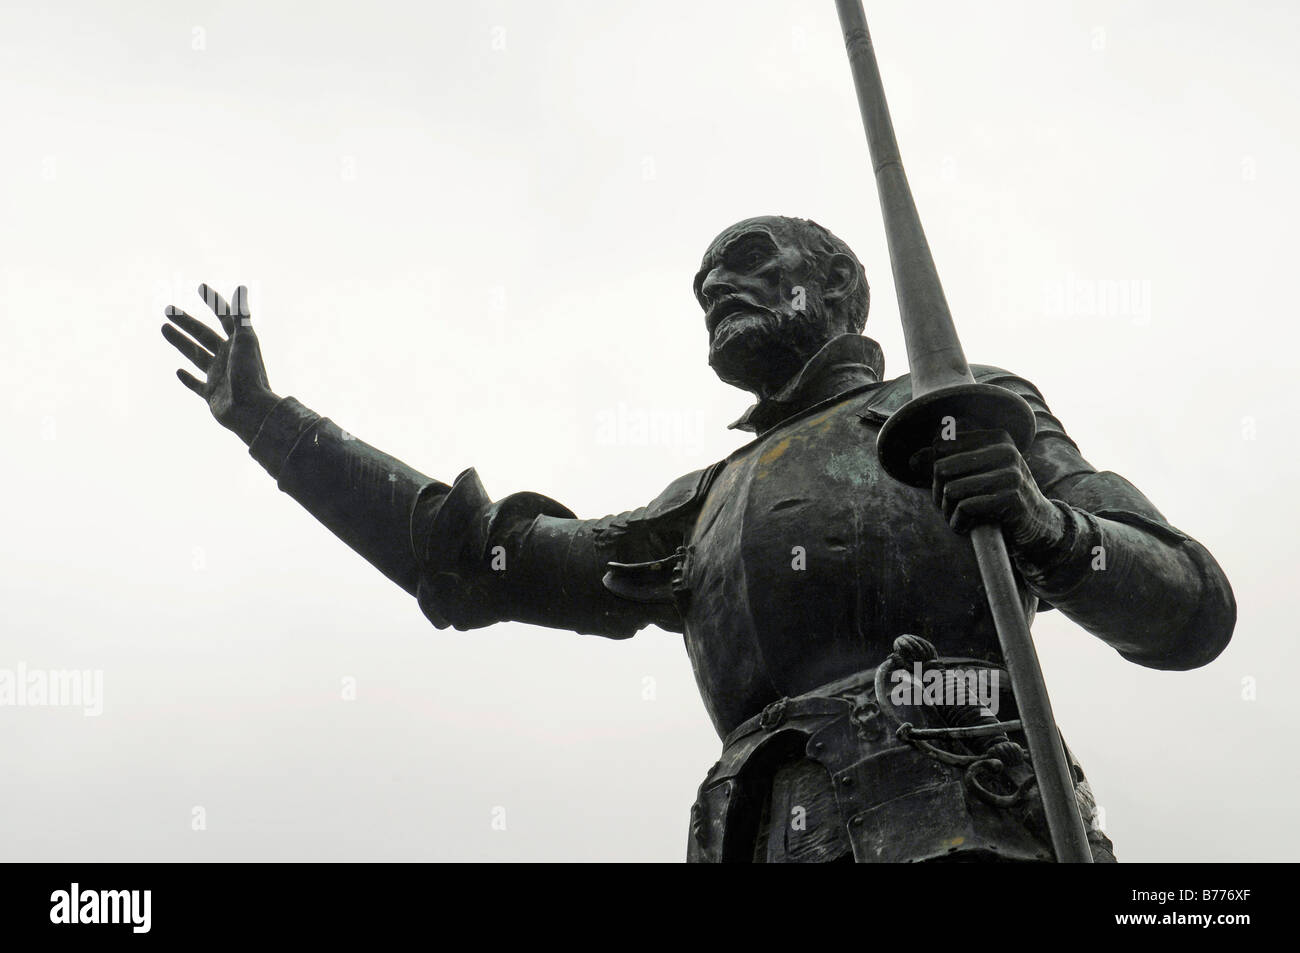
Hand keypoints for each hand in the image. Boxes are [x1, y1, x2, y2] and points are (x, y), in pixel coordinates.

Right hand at [162, 284, 278, 444]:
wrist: (251, 411)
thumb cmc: (249, 374)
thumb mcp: (245, 341)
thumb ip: (241, 315)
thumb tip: (241, 287)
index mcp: (238, 344)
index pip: (224, 318)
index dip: (214, 302)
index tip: (200, 287)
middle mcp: (228, 358)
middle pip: (204, 335)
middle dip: (186, 322)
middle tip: (167, 310)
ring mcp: (220, 377)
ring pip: (196, 355)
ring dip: (180, 342)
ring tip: (163, 328)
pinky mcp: (213, 395)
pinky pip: (198, 385)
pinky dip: (188, 379)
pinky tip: (178, 371)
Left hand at [927, 430, 1064, 554]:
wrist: (1039, 525)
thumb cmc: (999, 497)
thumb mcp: (975, 474)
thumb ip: (944, 464)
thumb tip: (912, 461)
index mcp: (995, 437)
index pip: (941, 446)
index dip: (935, 471)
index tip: (948, 487)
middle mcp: (1005, 450)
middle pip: (942, 468)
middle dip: (939, 494)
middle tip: (950, 508)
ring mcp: (1011, 473)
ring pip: (951, 490)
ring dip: (947, 512)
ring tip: (958, 518)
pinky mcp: (1012, 498)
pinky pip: (966, 508)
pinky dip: (958, 523)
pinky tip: (967, 526)